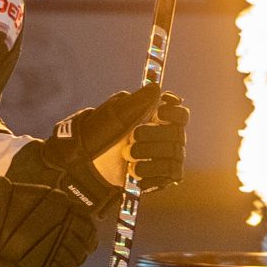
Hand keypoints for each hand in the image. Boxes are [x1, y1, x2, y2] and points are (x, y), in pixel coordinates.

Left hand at [44, 85, 189, 209]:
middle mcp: (164, 137)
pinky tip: (134, 171)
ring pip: (174, 156)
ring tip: (128, 157)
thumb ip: (136, 102)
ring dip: (150, 155)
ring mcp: (163, 158)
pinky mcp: (160, 177)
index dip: (174, 113)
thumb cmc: (99, 135)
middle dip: (154, 136)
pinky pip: (169, 175)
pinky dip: (151, 173)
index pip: (180, 114)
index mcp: (156, 119)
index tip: (159, 112)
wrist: (86, 165)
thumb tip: (156, 88)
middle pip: (177, 135)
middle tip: (133, 137)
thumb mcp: (114, 115)